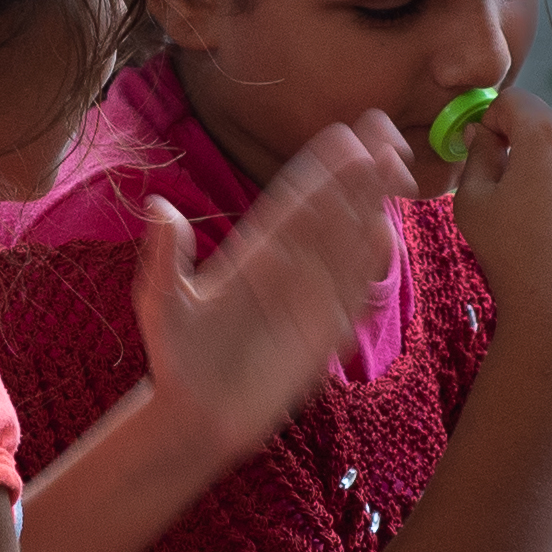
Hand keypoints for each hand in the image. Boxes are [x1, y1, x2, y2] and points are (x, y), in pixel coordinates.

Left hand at [133, 116, 404, 455]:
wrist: (195, 417)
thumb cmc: (176, 357)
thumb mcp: (163, 302)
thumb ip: (166, 257)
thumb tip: (158, 206)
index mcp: (254, 251)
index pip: (296, 200)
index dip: (324, 168)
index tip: (347, 134)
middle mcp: (289, 269)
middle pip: (333, 213)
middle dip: (361, 176)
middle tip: (386, 137)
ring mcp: (310, 299)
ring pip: (349, 247)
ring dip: (373, 211)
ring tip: (393, 176)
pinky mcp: (324, 335)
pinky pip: (353, 295)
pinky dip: (369, 268)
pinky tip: (383, 238)